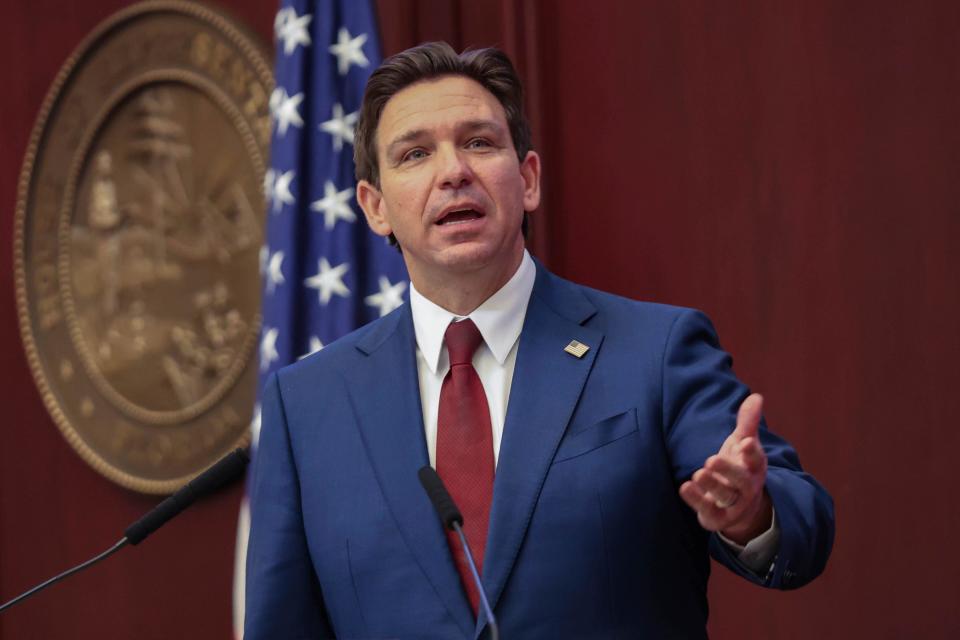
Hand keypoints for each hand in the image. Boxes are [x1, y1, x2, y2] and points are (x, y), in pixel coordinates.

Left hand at [678, 393, 771, 544]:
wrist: (742, 507)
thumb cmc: (740, 467)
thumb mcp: (743, 444)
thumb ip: (747, 423)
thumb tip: (756, 396)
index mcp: (754, 467)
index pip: (756, 460)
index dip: (752, 452)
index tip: (747, 442)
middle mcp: (747, 487)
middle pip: (741, 481)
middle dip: (727, 471)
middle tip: (711, 459)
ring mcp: (733, 504)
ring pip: (725, 496)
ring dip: (712, 486)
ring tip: (698, 473)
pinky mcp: (717, 516)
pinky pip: (708, 509)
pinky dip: (696, 500)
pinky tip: (685, 487)